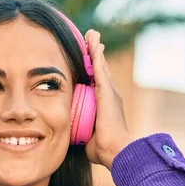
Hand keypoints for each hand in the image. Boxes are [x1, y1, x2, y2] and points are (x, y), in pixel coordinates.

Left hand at [84, 30, 131, 169]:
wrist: (115, 151)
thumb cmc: (102, 148)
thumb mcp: (87, 134)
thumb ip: (80, 128)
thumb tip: (70, 132)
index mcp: (104, 104)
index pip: (97, 82)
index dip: (93, 68)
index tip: (87, 56)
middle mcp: (109, 95)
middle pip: (101, 69)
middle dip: (95, 53)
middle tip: (91, 38)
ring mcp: (110, 92)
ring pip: (101, 66)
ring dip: (96, 49)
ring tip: (92, 34)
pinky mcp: (108, 92)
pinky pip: (101, 70)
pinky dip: (97, 55)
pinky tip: (94, 43)